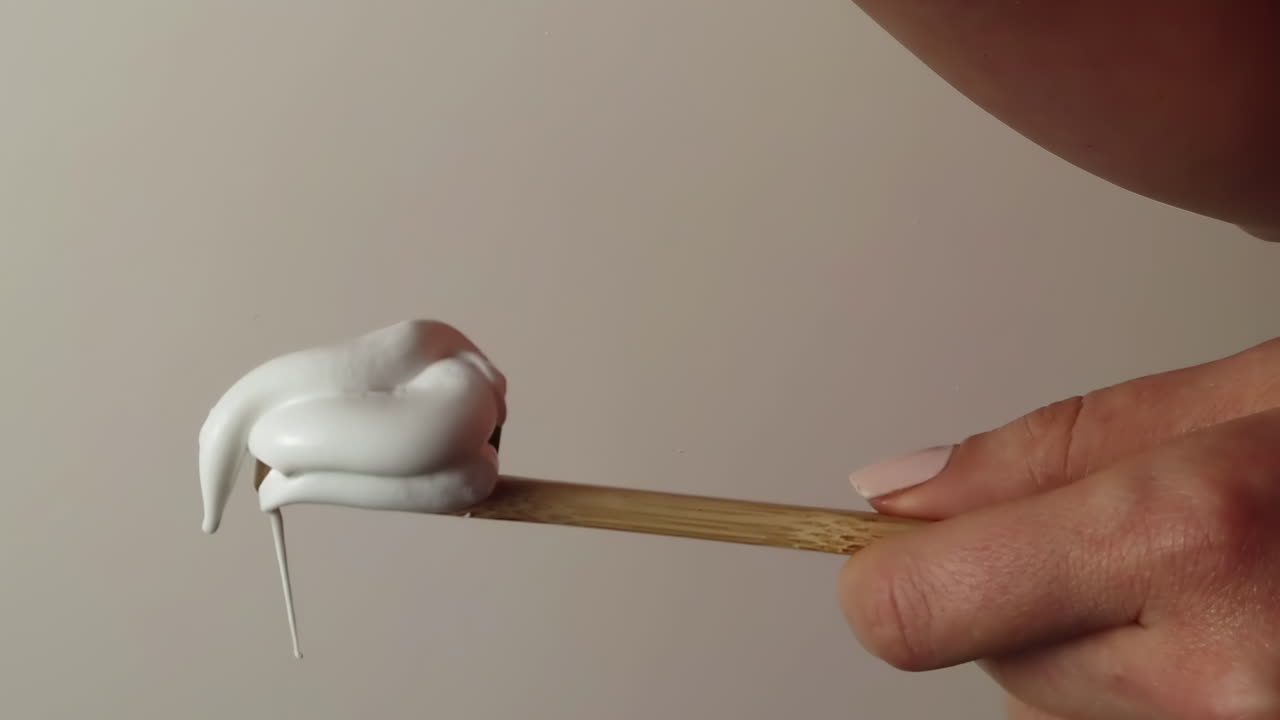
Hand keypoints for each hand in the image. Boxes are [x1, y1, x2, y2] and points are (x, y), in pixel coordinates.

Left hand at [840, 338, 1279, 718]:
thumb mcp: (1243, 392)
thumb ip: (1051, 448)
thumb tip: (900, 492)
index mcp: (1181, 535)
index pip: (916, 606)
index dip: (886, 570)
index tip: (897, 535)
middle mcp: (1204, 675)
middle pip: (985, 654)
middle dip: (1018, 586)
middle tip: (1124, 526)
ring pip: (1044, 699)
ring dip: (1077, 639)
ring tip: (1195, 574)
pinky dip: (1132, 677)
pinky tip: (1213, 621)